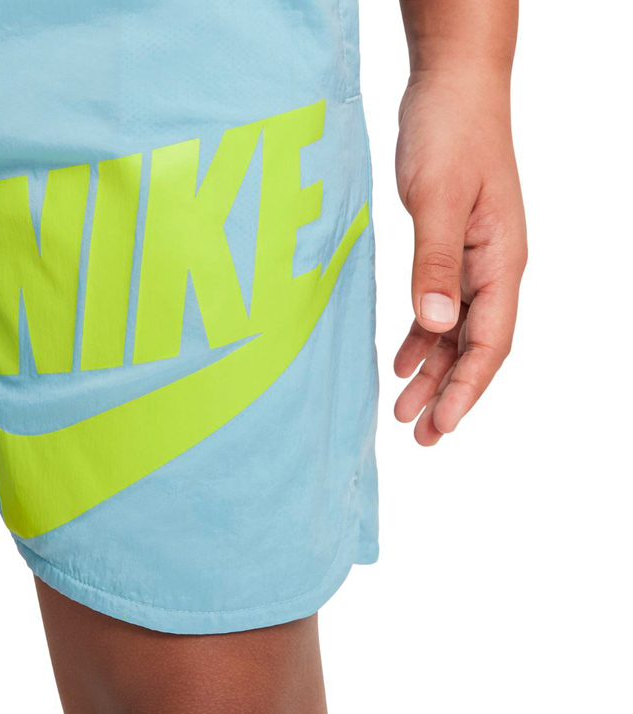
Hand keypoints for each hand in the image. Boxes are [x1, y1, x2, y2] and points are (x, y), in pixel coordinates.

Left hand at [393, 70, 527, 445]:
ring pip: (454, 333)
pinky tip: (401, 359)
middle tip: (419, 435)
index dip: (467, 390)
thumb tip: (436, 326)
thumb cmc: (451, 133)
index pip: (490, 343)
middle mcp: (492, 269)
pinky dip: (421, 337)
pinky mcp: (449, 250)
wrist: (452, 88)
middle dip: (448, 394)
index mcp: (501, 262)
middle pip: (474, 348)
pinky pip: (438, 307)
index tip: (441, 426)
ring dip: (431, 372)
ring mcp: (472, 260)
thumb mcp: (436, 199)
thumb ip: (434, 264)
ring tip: (403, 407)